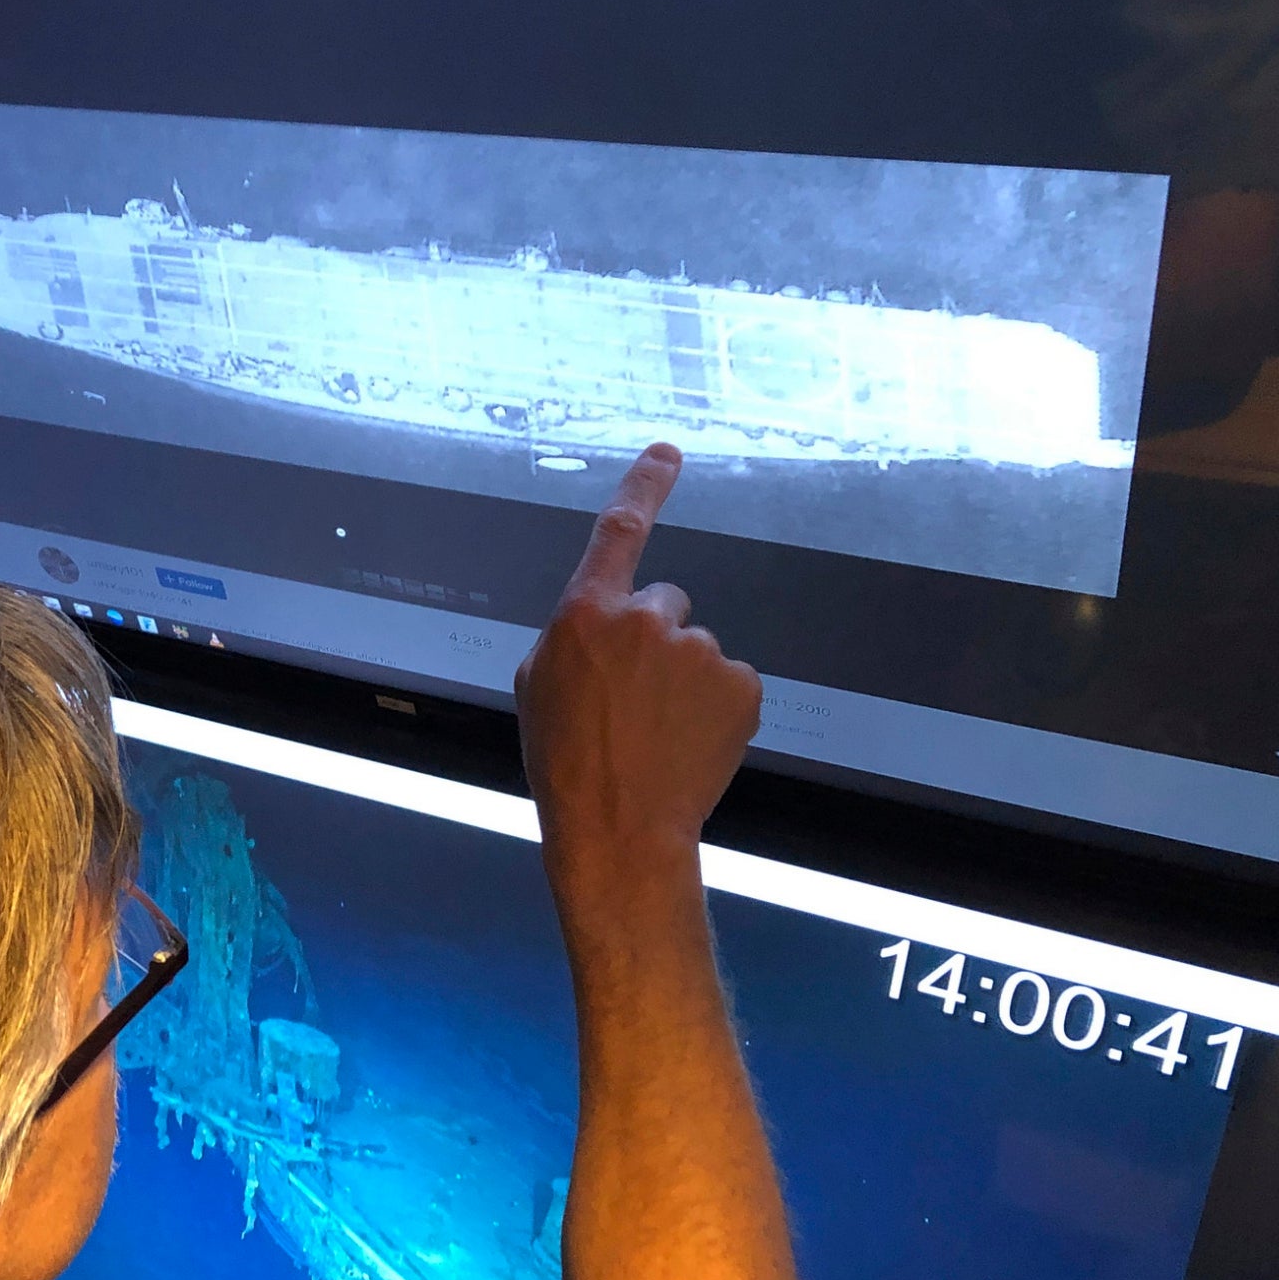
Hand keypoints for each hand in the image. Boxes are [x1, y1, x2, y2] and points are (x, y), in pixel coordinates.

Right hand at [514, 445, 759, 901]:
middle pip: (664, 602)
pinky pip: (729, 682)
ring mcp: (700, 651)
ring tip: (657, 732)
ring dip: (682, 680)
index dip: (644, 486)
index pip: (619, 530)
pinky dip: (715, 707)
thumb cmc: (565, 762)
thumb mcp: (537, 687)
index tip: (668, 453)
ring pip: (696, 649)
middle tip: (632, 699)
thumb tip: (602, 627)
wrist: (619, 827)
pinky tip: (688, 741)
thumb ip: (572, 638)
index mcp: (584, 616)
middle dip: (653, 640)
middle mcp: (646, 620)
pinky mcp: (741, 684)